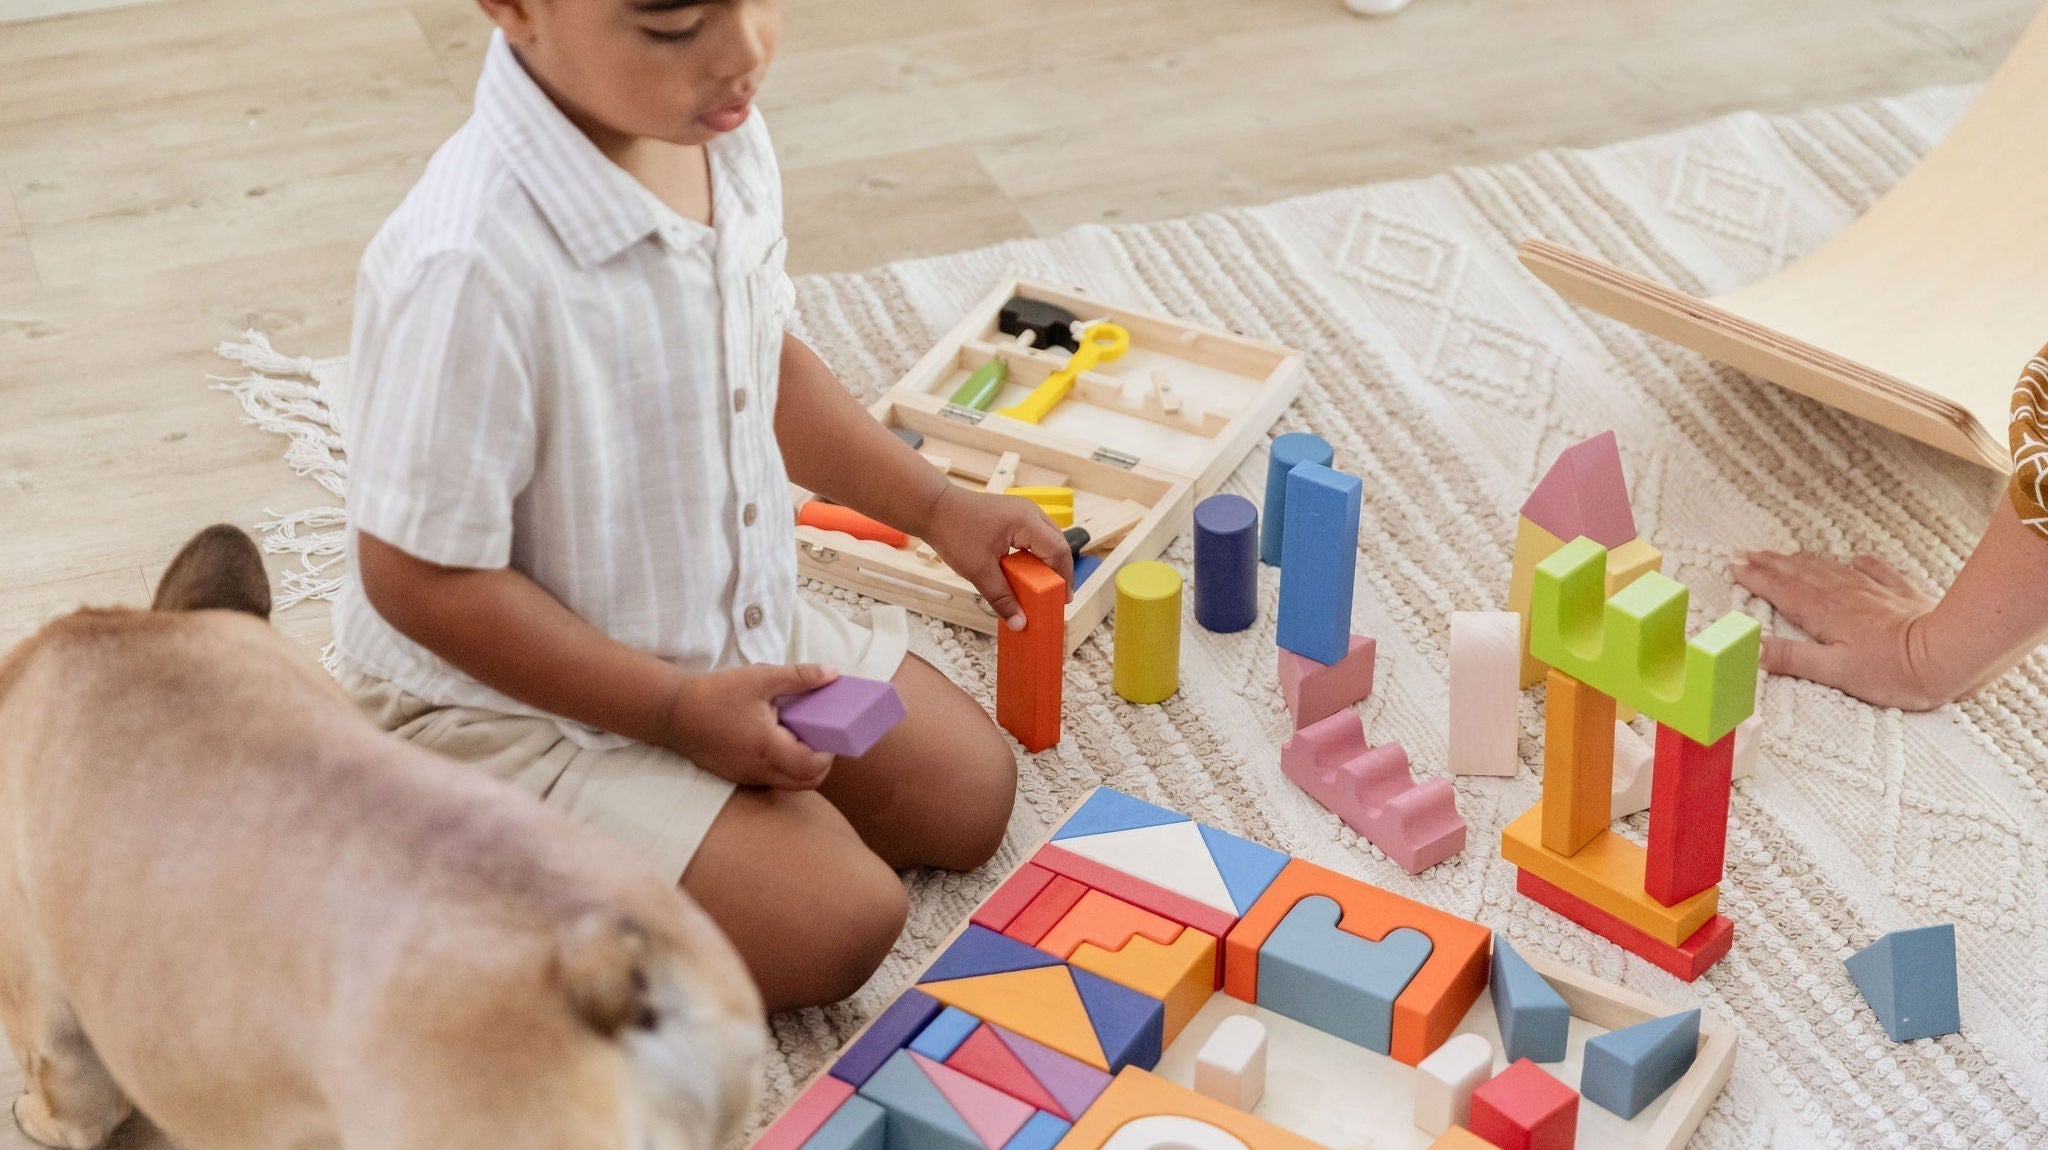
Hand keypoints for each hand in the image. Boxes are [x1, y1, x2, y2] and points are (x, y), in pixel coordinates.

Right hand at [660, 663, 839, 788]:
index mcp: (767, 747)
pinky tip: (780, 742)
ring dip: (804, 767)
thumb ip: (799, 676)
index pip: (813, 766)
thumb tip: (833, 672)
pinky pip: (771, 780)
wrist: (671, 711)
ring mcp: (747, 776)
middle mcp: (759, 769)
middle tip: (822, 737)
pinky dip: (785, 768)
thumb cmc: (715, 693)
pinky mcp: (737, 776)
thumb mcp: (760, 678)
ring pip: (789, 784)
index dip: (829, 753)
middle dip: (822, 764)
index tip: (832, 732)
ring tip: (802, 738)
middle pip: (807, 782)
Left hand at [917, 485, 1073, 629]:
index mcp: (1026, 521)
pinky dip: (1035, 553)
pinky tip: (1027, 570)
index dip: (1064, 577)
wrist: (933, 507)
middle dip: (1059, 571)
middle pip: (1057, 543)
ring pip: (1047, 538)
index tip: (1062, 600)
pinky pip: (1035, 534)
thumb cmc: (954, 532)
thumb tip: (1019, 623)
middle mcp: (1029, 511)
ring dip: (1047, 561)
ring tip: (1043, 586)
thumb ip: (1002, 598)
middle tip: (1055, 596)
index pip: (1058, 550)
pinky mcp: (1013, 513)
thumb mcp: (978, 571)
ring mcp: (1022, 509)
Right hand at [1731, 550, 1947, 709]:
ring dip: (1805, 561)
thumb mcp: (1834, 671)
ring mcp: (1873, 593)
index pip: (1782, 591)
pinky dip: (1864, 564)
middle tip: (1750, 553)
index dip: (1757, 578)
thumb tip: (1751, 648)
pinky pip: (1878, 573)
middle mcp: (1844, 597)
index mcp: (1824, 614)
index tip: (1735, 566)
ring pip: (1831, 570)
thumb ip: (1792, 658)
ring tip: (1787, 554)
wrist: (1947, 656)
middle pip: (1801, 574)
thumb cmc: (1892, 671)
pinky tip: (1857, 557)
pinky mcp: (1900, 597)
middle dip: (1773, 563)